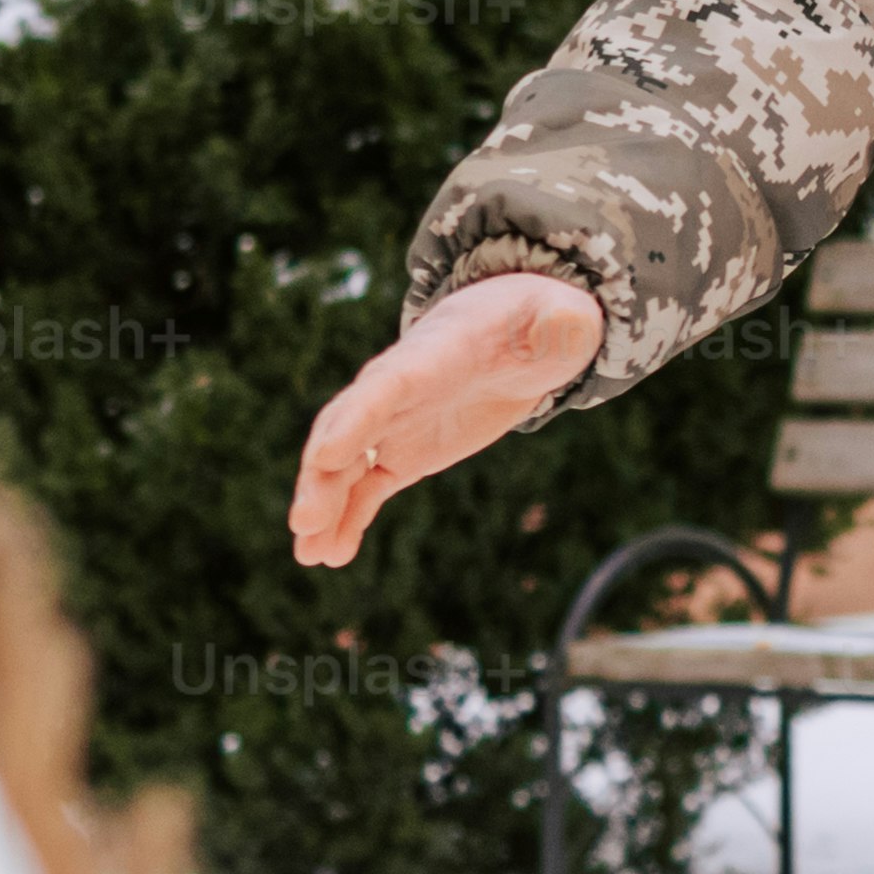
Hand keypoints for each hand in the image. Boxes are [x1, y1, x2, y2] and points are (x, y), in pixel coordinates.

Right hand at [289, 274, 609, 569]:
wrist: (521, 330)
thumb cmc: (539, 319)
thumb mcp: (561, 316)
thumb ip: (562, 322)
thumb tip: (569, 323)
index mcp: (433, 354)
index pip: (387, 385)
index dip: (355, 419)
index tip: (324, 455)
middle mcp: (399, 388)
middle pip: (349, 428)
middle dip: (322, 475)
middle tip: (303, 523)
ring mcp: (397, 421)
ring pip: (347, 465)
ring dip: (325, 506)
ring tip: (309, 556)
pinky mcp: (405, 451)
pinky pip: (367, 488)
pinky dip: (348, 518)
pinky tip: (331, 555)